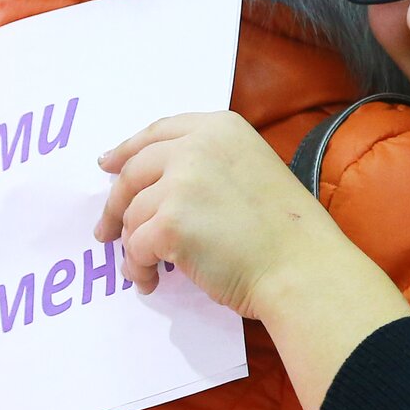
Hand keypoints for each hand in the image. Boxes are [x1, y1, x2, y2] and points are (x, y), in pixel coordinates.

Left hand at [96, 111, 337, 318]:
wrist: (303, 268)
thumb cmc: (288, 232)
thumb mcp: (255, 169)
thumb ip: (210, 162)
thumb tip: (156, 182)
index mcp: (221, 128)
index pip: (159, 132)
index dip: (128, 150)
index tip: (108, 164)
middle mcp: (196, 147)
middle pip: (133, 171)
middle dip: (116, 204)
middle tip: (107, 231)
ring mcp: (180, 184)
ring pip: (132, 214)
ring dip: (133, 245)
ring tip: (149, 269)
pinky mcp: (168, 223)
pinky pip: (135, 247)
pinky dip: (138, 268)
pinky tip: (152, 281)